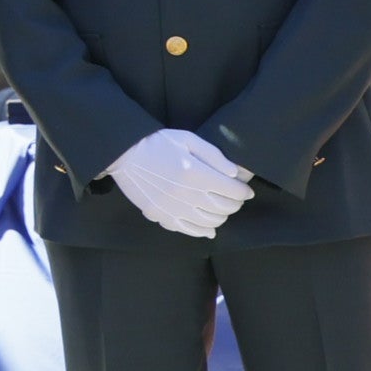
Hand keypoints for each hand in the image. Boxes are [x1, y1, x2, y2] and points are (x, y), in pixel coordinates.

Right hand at [105, 129, 253, 238]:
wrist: (124, 153)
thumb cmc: (158, 143)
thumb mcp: (188, 139)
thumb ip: (214, 156)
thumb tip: (236, 174)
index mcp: (195, 172)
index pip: (232, 190)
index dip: (244, 192)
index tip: (246, 190)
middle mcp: (186, 193)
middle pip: (224, 207)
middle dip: (235, 204)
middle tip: (234, 198)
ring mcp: (172, 207)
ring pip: (210, 222)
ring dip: (221, 217)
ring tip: (220, 209)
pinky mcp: (160, 215)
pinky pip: (188, 230)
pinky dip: (203, 231)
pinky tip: (208, 228)